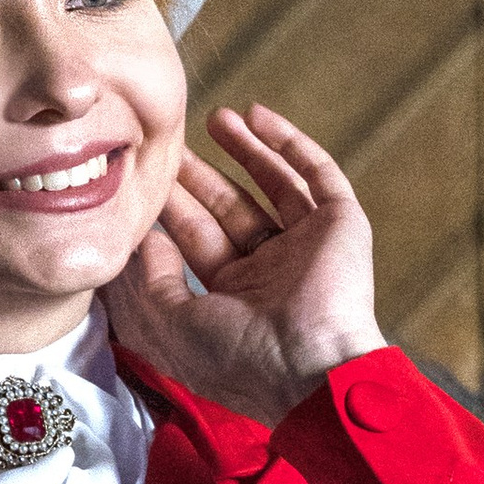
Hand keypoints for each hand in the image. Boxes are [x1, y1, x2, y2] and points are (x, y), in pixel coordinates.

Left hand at [105, 104, 385, 426]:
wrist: (307, 368)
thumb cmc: (236, 358)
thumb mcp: (172, 323)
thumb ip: (151, 279)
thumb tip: (144, 237)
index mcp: (236, 299)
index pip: (198, 242)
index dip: (172, 210)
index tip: (143, 179)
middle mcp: (274, 271)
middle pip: (232, 210)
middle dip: (201, 177)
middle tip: (171, 144)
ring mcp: (309, 246)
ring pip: (274, 185)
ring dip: (245, 150)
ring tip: (213, 117)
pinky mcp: (340, 224)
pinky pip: (316, 175)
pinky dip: (290, 144)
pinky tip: (258, 116)